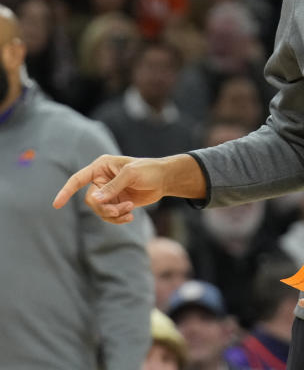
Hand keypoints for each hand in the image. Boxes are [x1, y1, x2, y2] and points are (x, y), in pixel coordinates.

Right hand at [52, 154, 170, 223]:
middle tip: (122, 209)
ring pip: (99, 210)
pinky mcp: (116, 202)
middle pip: (90, 200)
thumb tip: (94, 200)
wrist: (164, 179)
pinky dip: (118, 218)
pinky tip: (130, 216)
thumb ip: (113, 187)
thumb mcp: (131, 174)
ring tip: (130, 210)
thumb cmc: (149, 170)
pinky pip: (109, 215)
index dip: (66, 191)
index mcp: (101, 167)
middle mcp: (101, 180)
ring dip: (113, 214)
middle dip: (104, 208)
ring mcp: (108, 192)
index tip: (56, 205)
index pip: (78, 179)